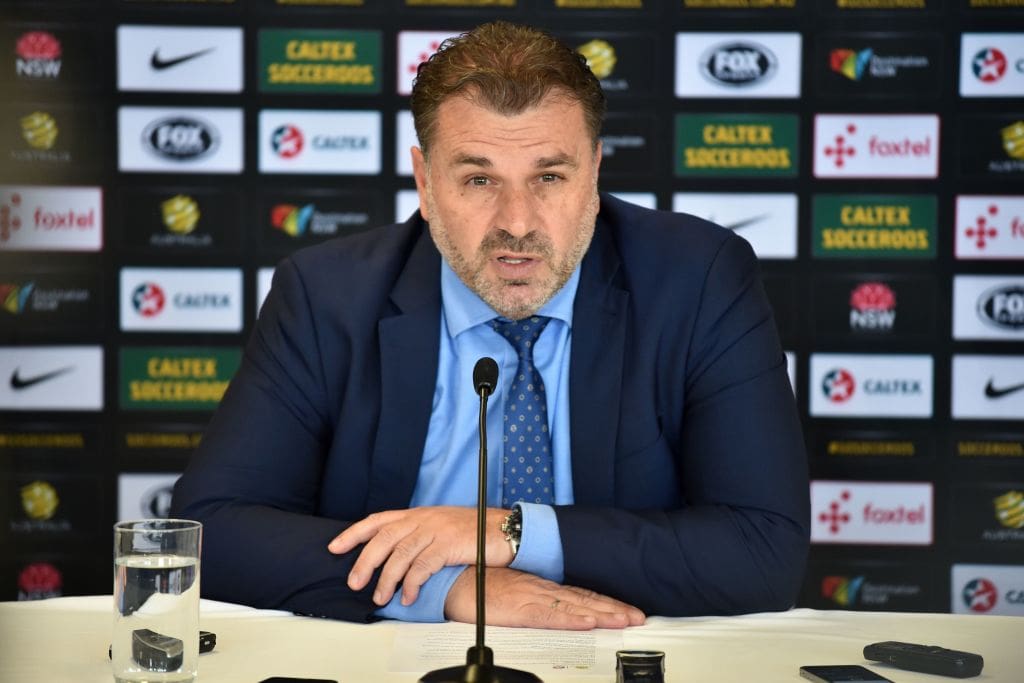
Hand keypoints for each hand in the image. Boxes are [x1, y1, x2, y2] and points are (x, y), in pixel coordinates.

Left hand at [327, 506, 514, 606]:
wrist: (504, 528)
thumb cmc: (473, 531)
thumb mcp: (440, 527)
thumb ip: (417, 536)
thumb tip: (393, 559)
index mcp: (418, 514)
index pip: (378, 520)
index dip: (354, 533)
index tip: (335, 547)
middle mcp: (423, 519)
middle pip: (384, 537)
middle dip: (365, 561)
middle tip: (355, 582)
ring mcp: (436, 530)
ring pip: (400, 553)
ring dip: (387, 578)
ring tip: (380, 596)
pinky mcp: (449, 544)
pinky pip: (423, 565)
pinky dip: (413, 583)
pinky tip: (410, 596)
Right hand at [445, 567, 645, 629]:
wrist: (455, 579)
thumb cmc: (481, 584)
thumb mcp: (516, 591)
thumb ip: (536, 599)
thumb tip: (558, 608)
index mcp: (542, 586)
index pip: (581, 595)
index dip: (606, 603)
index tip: (627, 610)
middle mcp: (542, 589)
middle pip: (585, 600)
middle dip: (613, 609)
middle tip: (638, 617)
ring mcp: (532, 597)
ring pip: (574, 607)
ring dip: (601, 614)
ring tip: (623, 620)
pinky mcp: (519, 608)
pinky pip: (549, 615)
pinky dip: (570, 618)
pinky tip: (586, 622)